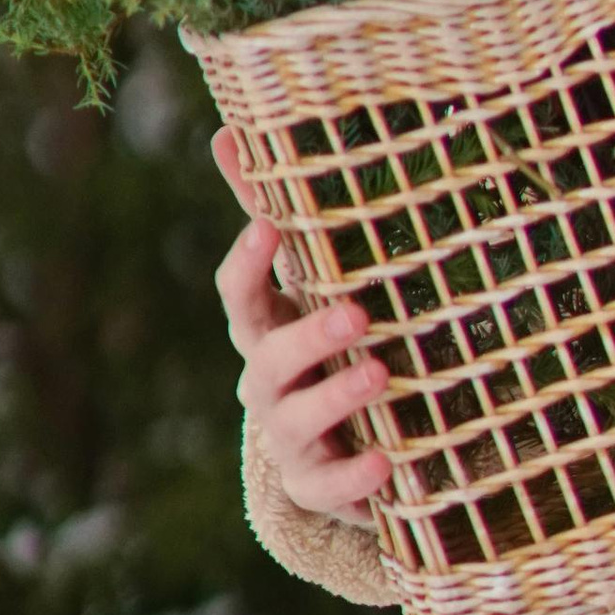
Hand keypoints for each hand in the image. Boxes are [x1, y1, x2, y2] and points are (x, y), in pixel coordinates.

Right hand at [211, 127, 392, 528]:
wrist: (328, 448)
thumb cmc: (317, 342)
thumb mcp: (301, 282)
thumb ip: (271, 209)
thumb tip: (228, 127)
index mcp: (262, 330)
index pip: (238, 297)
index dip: (247, 264)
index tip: (267, 226)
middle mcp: (266, 383)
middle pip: (267, 361)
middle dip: (308, 337)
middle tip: (357, 312)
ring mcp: (289, 440)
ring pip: (296, 421)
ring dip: (336, 397)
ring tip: (382, 372)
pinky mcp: (319, 487)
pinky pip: (331, 487)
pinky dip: (356, 477)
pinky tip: (387, 461)